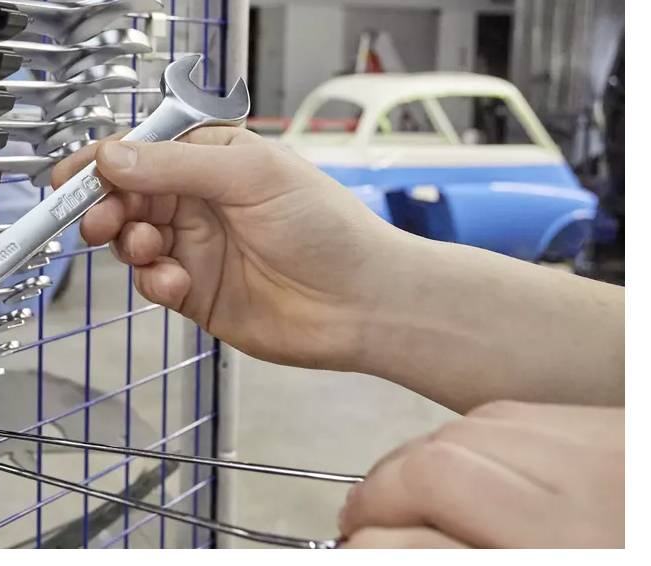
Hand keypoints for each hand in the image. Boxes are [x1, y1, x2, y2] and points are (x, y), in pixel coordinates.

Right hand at [50, 127, 405, 371]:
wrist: (362, 303)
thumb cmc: (327, 226)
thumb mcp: (250, 175)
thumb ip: (174, 167)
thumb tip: (111, 158)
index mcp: (210, 157)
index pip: (139, 151)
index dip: (100, 163)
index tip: (68, 180)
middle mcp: (197, 199)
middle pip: (124, 196)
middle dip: (104, 207)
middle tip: (98, 221)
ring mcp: (194, 245)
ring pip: (130, 239)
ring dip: (130, 244)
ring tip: (153, 251)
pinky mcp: (194, 291)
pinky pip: (151, 281)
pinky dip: (153, 281)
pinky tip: (176, 283)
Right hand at [340, 401, 623, 547]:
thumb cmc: (618, 552)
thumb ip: (457, 560)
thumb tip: (376, 548)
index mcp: (551, 555)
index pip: (411, 545)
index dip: (365, 545)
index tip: (348, 550)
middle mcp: (584, 510)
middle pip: (436, 472)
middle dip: (379, 497)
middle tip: (361, 528)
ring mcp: (607, 458)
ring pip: (471, 433)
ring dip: (420, 462)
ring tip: (404, 497)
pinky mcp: (617, 430)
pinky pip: (519, 416)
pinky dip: (476, 438)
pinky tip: (469, 467)